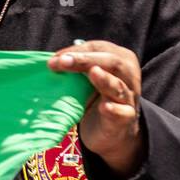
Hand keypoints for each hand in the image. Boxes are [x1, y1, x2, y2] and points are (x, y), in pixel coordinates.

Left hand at [48, 40, 144, 177]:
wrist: (111, 131)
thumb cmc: (95, 98)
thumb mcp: (85, 80)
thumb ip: (74, 68)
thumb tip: (50, 61)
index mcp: (119, 59)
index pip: (99, 48)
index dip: (77, 50)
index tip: (55, 58)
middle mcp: (128, 76)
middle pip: (112, 62)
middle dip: (86, 59)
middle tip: (63, 61)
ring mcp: (128, 98)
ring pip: (118, 86)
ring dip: (104, 79)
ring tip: (93, 72)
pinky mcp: (125, 119)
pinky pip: (123, 113)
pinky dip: (114, 110)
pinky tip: (105, 107)